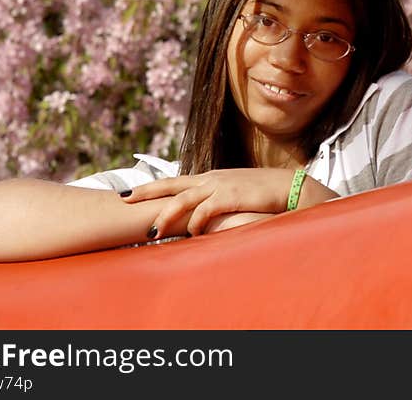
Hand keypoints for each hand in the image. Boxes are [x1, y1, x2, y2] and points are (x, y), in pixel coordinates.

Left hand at [122, 168, 302, 238]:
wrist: (288, 187)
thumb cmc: (263, 194)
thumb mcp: (235, 193)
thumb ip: (217, 200)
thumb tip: (201, 216)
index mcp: (211, 177)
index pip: (176, 181)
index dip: (154, 187)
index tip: (132, 192)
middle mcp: (211, 178)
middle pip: (171, 184)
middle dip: (146, 191)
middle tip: (123, 197)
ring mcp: (220, 185)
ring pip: (183, 198)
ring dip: (166, 214)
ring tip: (153, 231)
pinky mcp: (230, 195)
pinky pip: (204, 210)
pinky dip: (194, 222)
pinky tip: (191, 233)